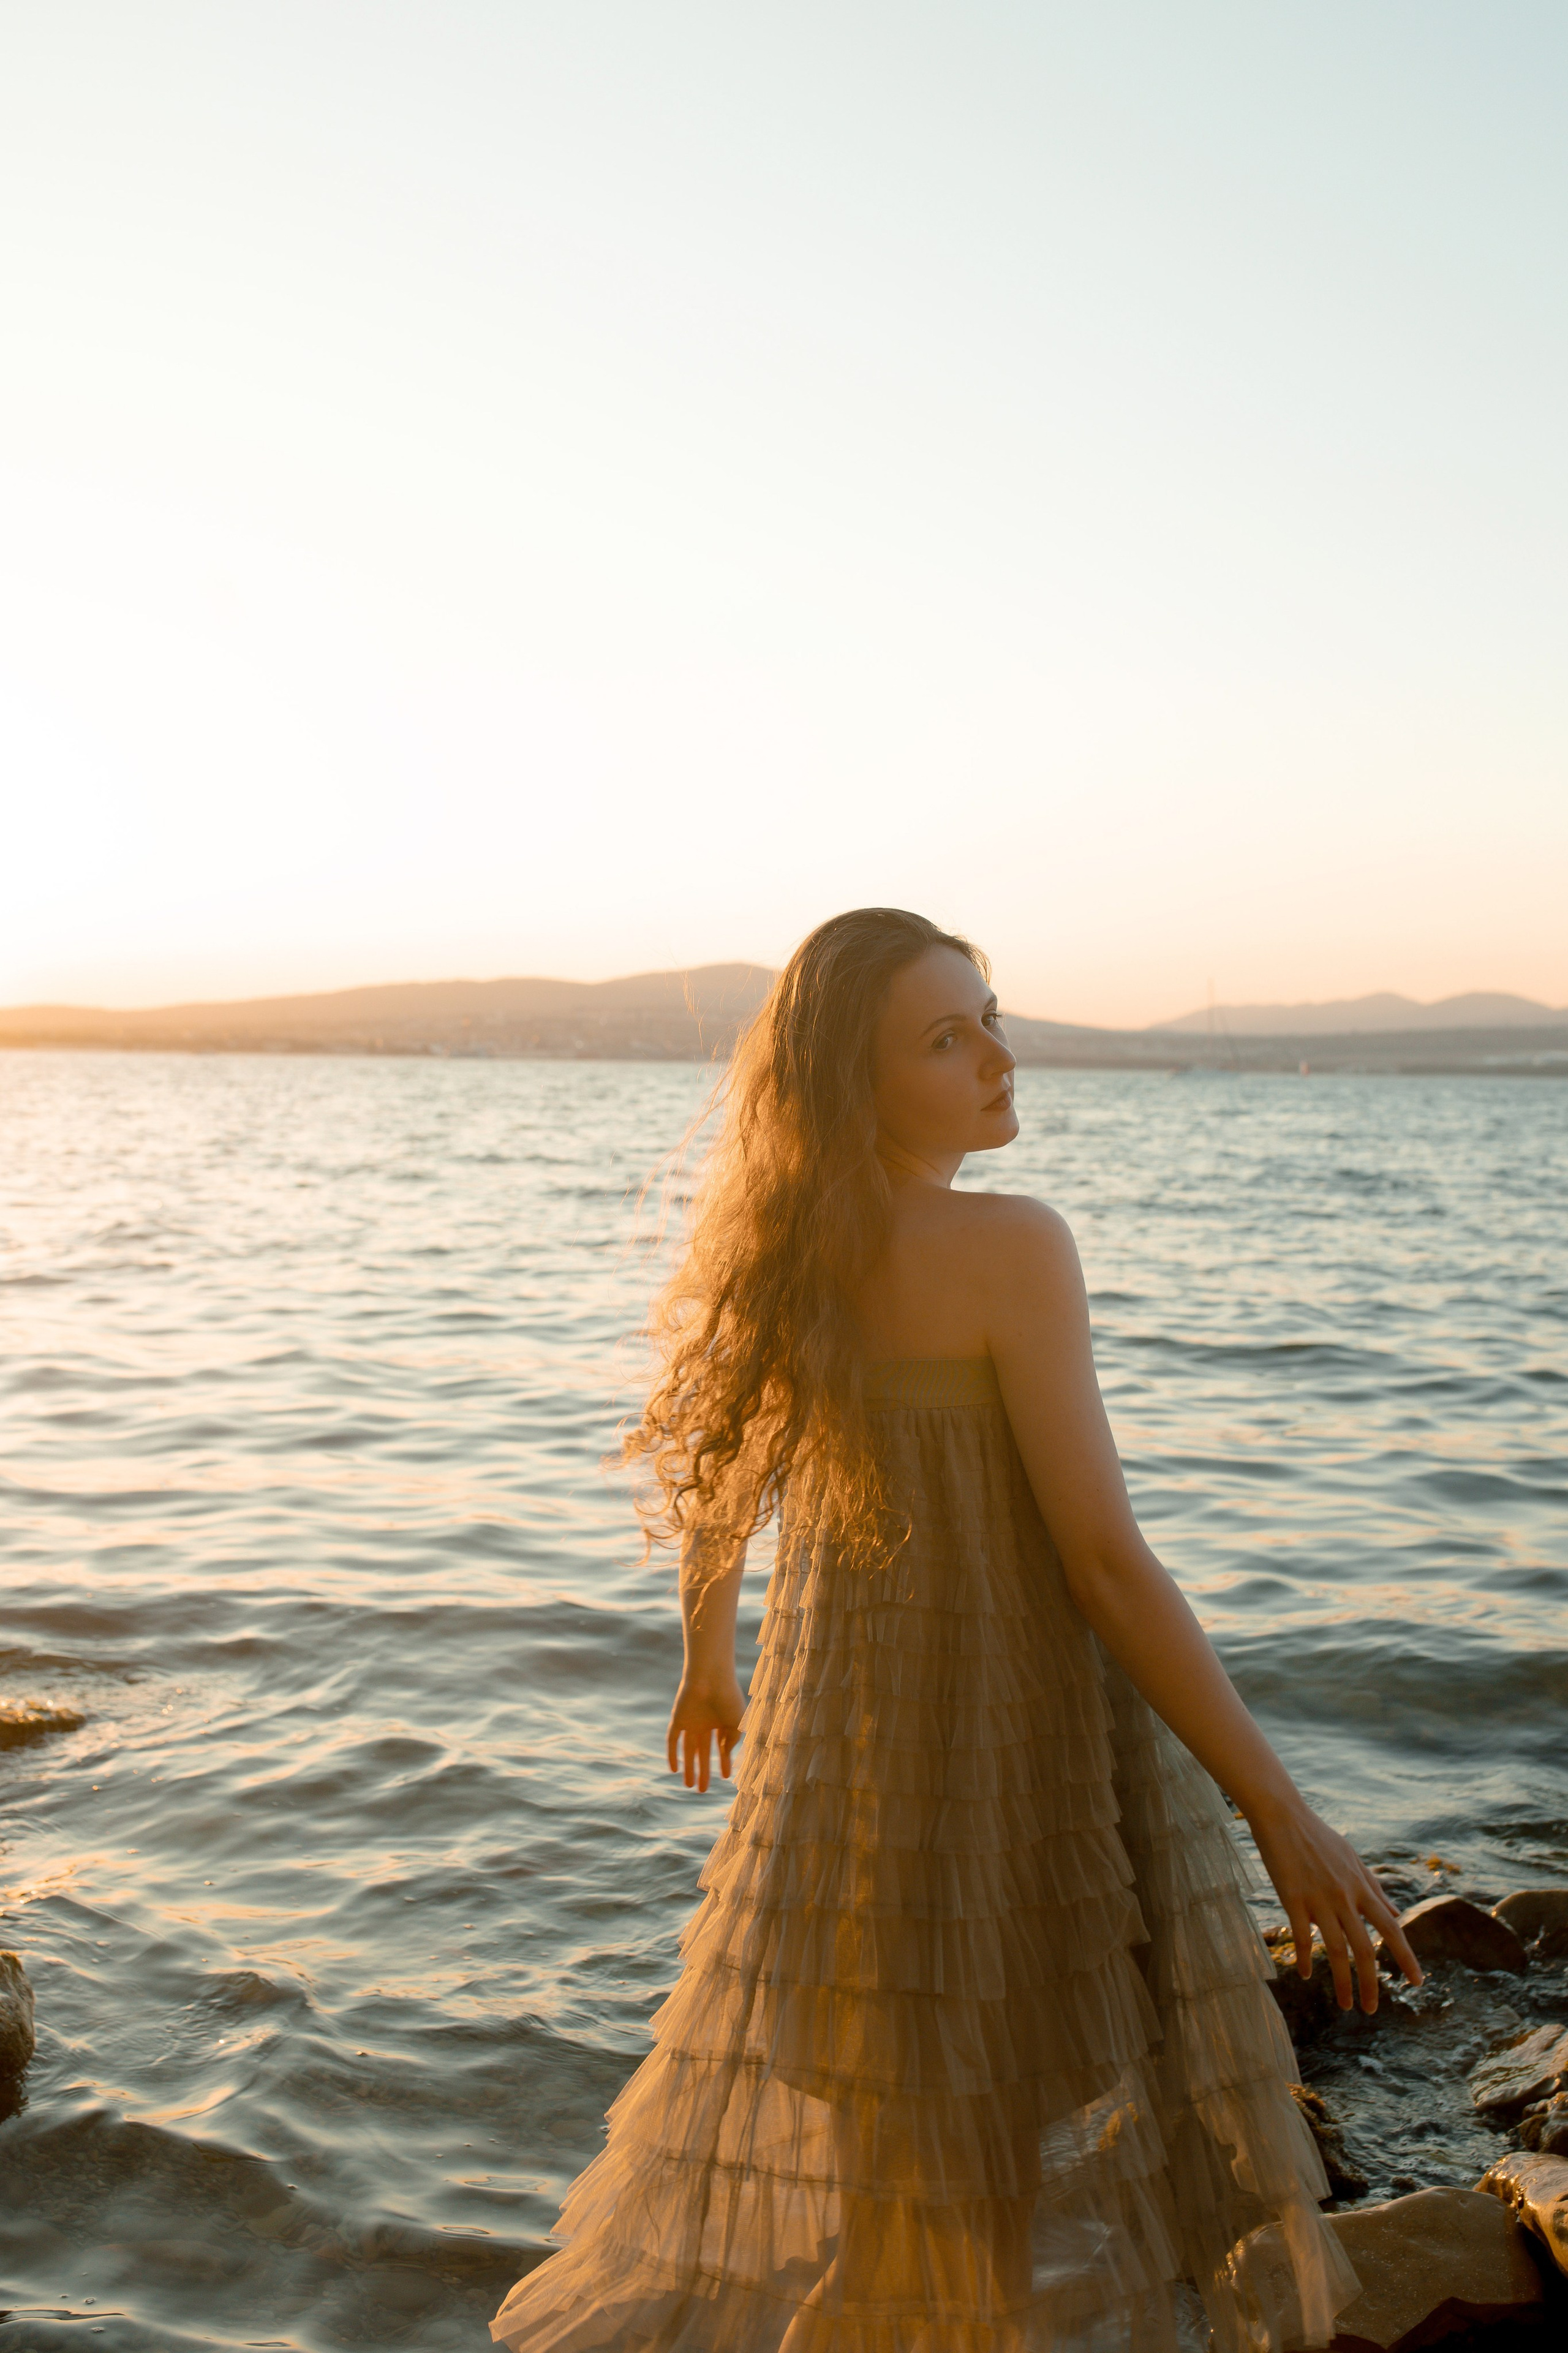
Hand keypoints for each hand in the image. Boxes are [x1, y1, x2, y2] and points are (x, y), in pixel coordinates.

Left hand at [667, 1671, 743, 1792]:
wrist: (710, 1676)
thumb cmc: (728, 1697)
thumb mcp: (737, 1723)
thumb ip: (732, 1740)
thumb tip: (724, 1754)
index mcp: (721, 1721)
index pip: (720, 1745)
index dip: (723, 1761)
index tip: (725, 1776)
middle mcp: (705, 1722)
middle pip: (702, 1751)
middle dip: (703, 1771)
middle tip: (702, 1790)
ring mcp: (691, 1721)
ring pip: (687, 1749)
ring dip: (688, 1768)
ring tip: (689, 1786)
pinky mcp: (677, 1719)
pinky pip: (672, 1739)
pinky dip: (672, 1754)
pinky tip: (674, 1769)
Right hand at [1249, 1797, 1422, 2012]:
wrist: (1283, 1816)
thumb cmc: (1319, 1837)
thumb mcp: (1354, 1860)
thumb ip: (1376, 1889)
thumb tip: (1398, 1914)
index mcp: (1361, 1887)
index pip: (1391, 1928)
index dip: (1406, 1956)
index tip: (1418, 1982)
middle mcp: (1345, 1896)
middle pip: (1364, 1948)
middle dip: (1371, 1983)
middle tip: (1373, 2010)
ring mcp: (1319, 1899)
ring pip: (1337, 1950)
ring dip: (1342, 1982)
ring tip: (1345, 2005)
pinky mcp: (1293, 1898)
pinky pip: (1302, 1936)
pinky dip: (1305, 1958)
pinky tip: (1304, 1974)